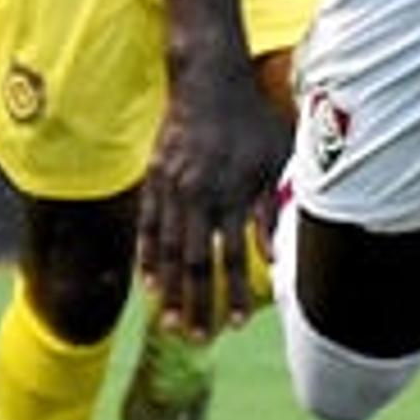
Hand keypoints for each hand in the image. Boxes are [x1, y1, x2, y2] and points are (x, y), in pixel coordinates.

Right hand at [136, 54, 291, 338]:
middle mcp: (197, 196)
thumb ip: (268, 212)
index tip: (237, 326)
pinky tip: (148, 284)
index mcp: (229, 194)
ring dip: (169, 291)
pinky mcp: (153, 179)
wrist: (207, 80)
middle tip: (196, 340)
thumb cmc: (250, 121)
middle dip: (195, 305)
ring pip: (167, 251)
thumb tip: (272, 259)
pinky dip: (146, 258)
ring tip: (168, 323)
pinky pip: (146, 227)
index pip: (230, 258)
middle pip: (194, 263)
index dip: (233, 295)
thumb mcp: (272, 160)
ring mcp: (170, 188)